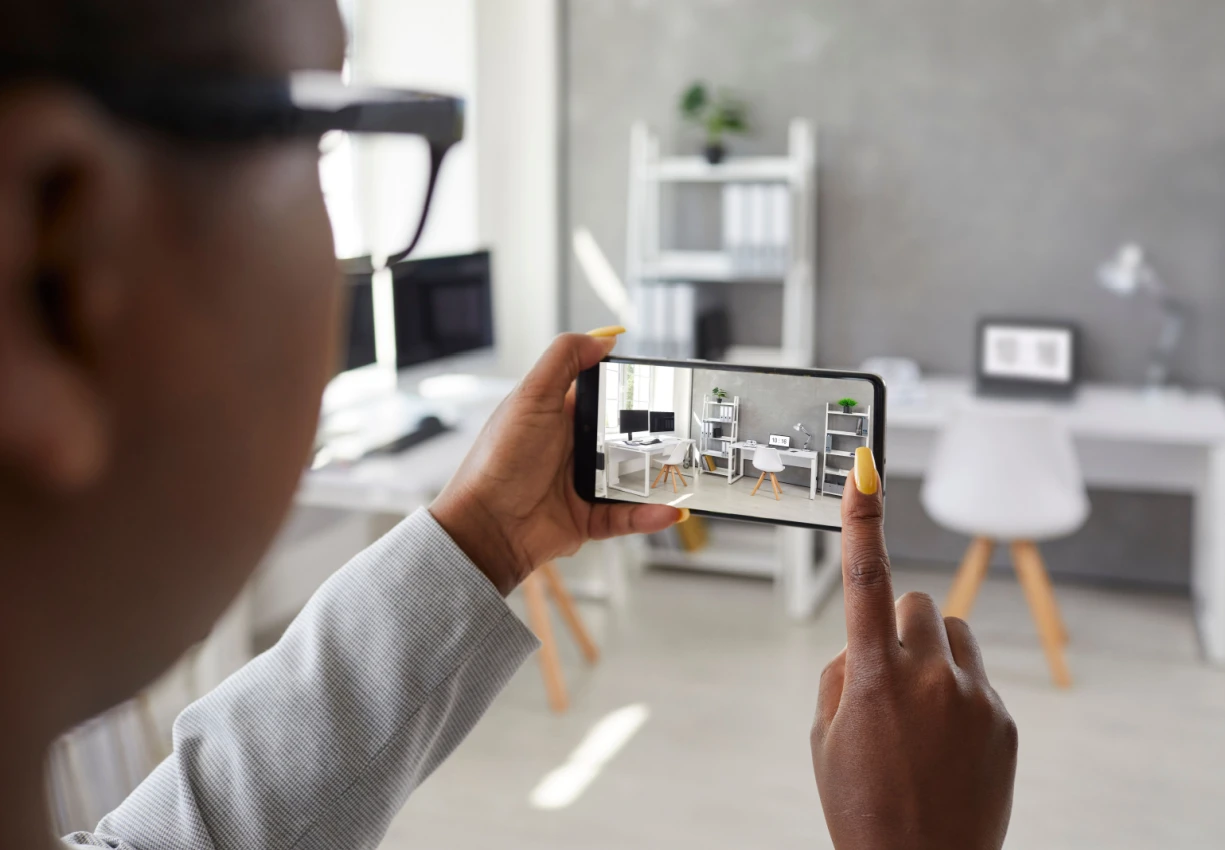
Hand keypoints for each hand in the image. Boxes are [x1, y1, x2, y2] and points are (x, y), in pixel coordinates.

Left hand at [430, 330, 683, 594]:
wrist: (485, 526)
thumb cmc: (498, 461)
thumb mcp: (530, 397)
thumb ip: (564, 360)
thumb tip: (603, 338)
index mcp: (559, 415)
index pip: (604, 396)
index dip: (631, 390)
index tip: (662, 386)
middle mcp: (573, 448)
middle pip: (626, 438)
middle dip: (656, 437)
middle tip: (685, 433)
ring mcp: (582, 484)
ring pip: (634, 478)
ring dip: (659, 478)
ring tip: (685, 475)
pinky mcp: (589, 518)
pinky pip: (627, 515)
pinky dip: (648, 515)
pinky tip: (668, 509)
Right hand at [811, 447, 1017, 849]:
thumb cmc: (861, 805)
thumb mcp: (824, 736)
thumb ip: (841, 672)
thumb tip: (867, 642)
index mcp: (872, 677)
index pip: (865, 579)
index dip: (863, 519)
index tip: (865, 469)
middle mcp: (928, 676)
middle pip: (920, 604)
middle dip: (900, 624)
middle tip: (888, 672)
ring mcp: (973, 696)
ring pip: (954, 635)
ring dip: (934, 653)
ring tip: (919, 711)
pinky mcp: (1004, 719)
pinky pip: (977, 677)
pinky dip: (958, 693)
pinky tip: (945, 742)